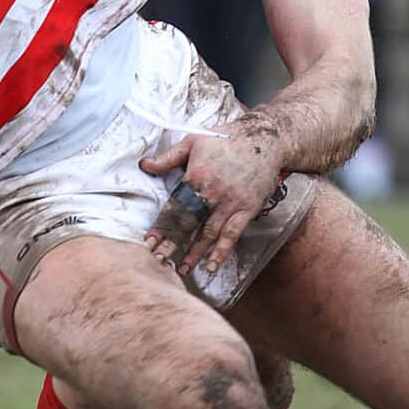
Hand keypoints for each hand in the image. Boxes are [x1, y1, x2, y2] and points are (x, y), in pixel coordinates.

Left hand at [142, 114, 286, 277]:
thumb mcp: (193, 140)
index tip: (150, 242)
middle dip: (173, 244)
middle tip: (160, 261)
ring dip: (195, 254)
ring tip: (181, 270)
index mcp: (196, 177)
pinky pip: (232, 234)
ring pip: (209, 234)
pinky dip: (222, 252)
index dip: (162, 226)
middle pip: (189, 224)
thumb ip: (168, 157)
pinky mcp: (247, 209)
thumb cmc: (226, 138)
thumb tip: (144, 165)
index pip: (174, 207)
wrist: (264, 139)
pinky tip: (212, 266)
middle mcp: (212, 193)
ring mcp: (231, 203)